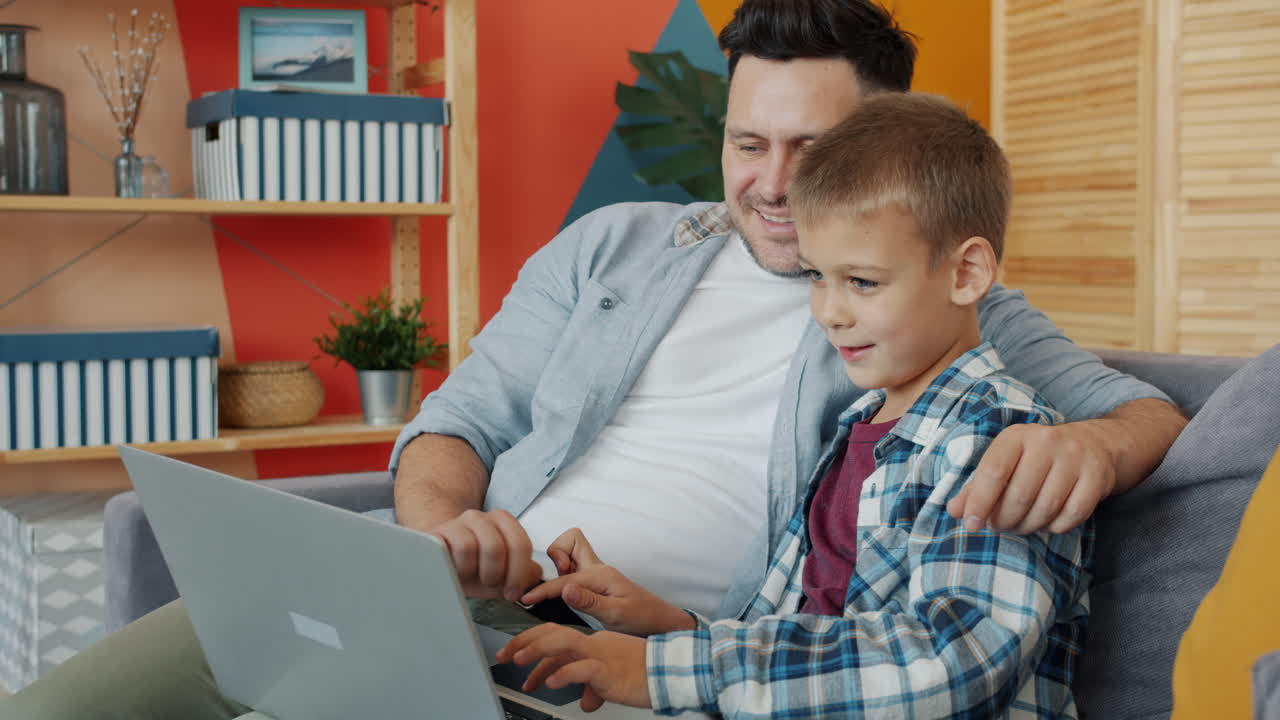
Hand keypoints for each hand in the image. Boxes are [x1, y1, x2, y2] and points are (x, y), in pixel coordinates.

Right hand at [428, 509, 541, 600]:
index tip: (513, 593)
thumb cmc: (473, 567)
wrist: (440, 560)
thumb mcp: (501, 573)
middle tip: (492, 586)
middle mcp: (481, 517)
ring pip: (470, 547)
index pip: (521, 544)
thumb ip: (522, 574)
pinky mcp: (436, 532)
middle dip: (496, 574)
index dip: (519, 573)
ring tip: (471, 578)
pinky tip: (455, 573)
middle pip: (496, 546)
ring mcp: (457, 522)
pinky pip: (446, 549)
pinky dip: (455, 567)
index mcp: (503, 522)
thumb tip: (537, 575)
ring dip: (473, 571)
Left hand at [497, 625, 650, 710]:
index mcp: (593, 643)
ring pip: (563, 642)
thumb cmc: (645, 674)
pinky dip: (563, 674)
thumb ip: (593, 686)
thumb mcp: (611, 679)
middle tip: (504, 655)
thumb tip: (582, 699)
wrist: (671, 672)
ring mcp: (601, 654)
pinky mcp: (608, 670)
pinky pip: (582, 668)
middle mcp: (594, 644)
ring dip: (537, 651)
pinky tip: (551, 682)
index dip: (531, 642)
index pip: (556, 635)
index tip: (514, 654)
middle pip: (553, 633)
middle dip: (524, 642)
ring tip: (519, 662)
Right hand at [523, 528, 694, 635]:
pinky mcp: (596, 582)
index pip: (563, 579)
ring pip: (571, 551)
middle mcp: (597, 569)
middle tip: (553, 579)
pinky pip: (574, 568)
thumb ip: (589, 601)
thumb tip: (565, 588)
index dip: (542, 590)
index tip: (525, 599)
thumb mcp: (616, 615)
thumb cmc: (642, 619)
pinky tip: (562, 593)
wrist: (661, 623)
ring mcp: (597, 574)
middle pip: (570, 540)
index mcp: (601, 575)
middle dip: (556, 553)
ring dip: (559, 563)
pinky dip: (563, 574)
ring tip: (556, 589)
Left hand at [947, 422, 1115, 534]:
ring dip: (1029, 526)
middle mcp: (1046, 441)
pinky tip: (1048, 523)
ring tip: (1021, 525)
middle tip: (1000, 527)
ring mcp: (1074, 457)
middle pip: (1019, 495)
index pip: (993, 471)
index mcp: (1016, 436)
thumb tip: (955, 511)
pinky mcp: (1097, 475)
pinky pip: (1073, 514)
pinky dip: (1056, 527)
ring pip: (1046, 507)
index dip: (979, 502)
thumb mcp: (1004, 461)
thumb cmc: (1035, 457)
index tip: (971, 524)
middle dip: (1005, 520)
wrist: (1091, 444)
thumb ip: (976, 486)